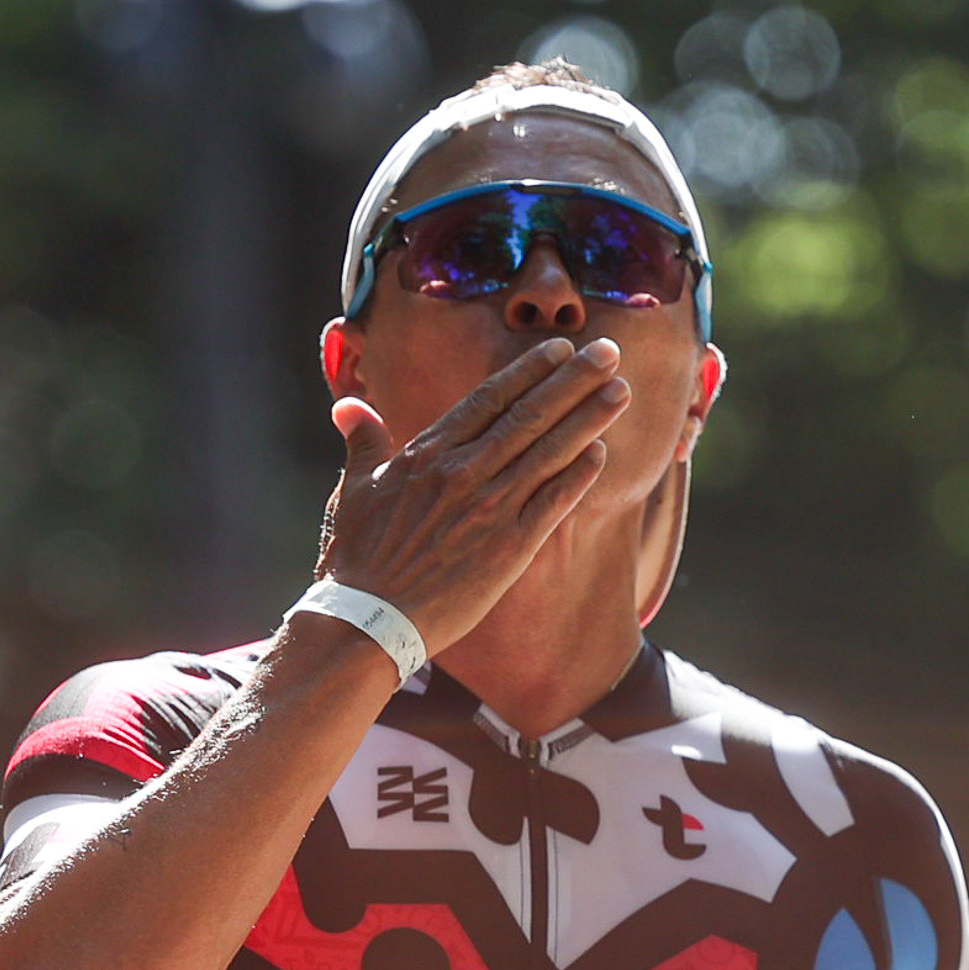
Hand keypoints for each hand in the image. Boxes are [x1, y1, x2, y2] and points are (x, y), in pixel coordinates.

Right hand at [321, 336, 630, 658]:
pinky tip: (600, 453)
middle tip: (609, 351)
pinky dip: (577, 476)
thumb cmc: (358, 560)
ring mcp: (489, 509)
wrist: (368, 621)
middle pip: (529, 415)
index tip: (560, 348)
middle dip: (573, 380)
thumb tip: (348, 407)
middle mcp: (463, 473)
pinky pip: (552, 503)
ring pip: (548, 452)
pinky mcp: (508, 549)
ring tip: (620, 391)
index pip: (489, 398)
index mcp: (428, 453)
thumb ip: (363, 442)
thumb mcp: (355, 490)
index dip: (529, 370)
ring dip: (588, 419)